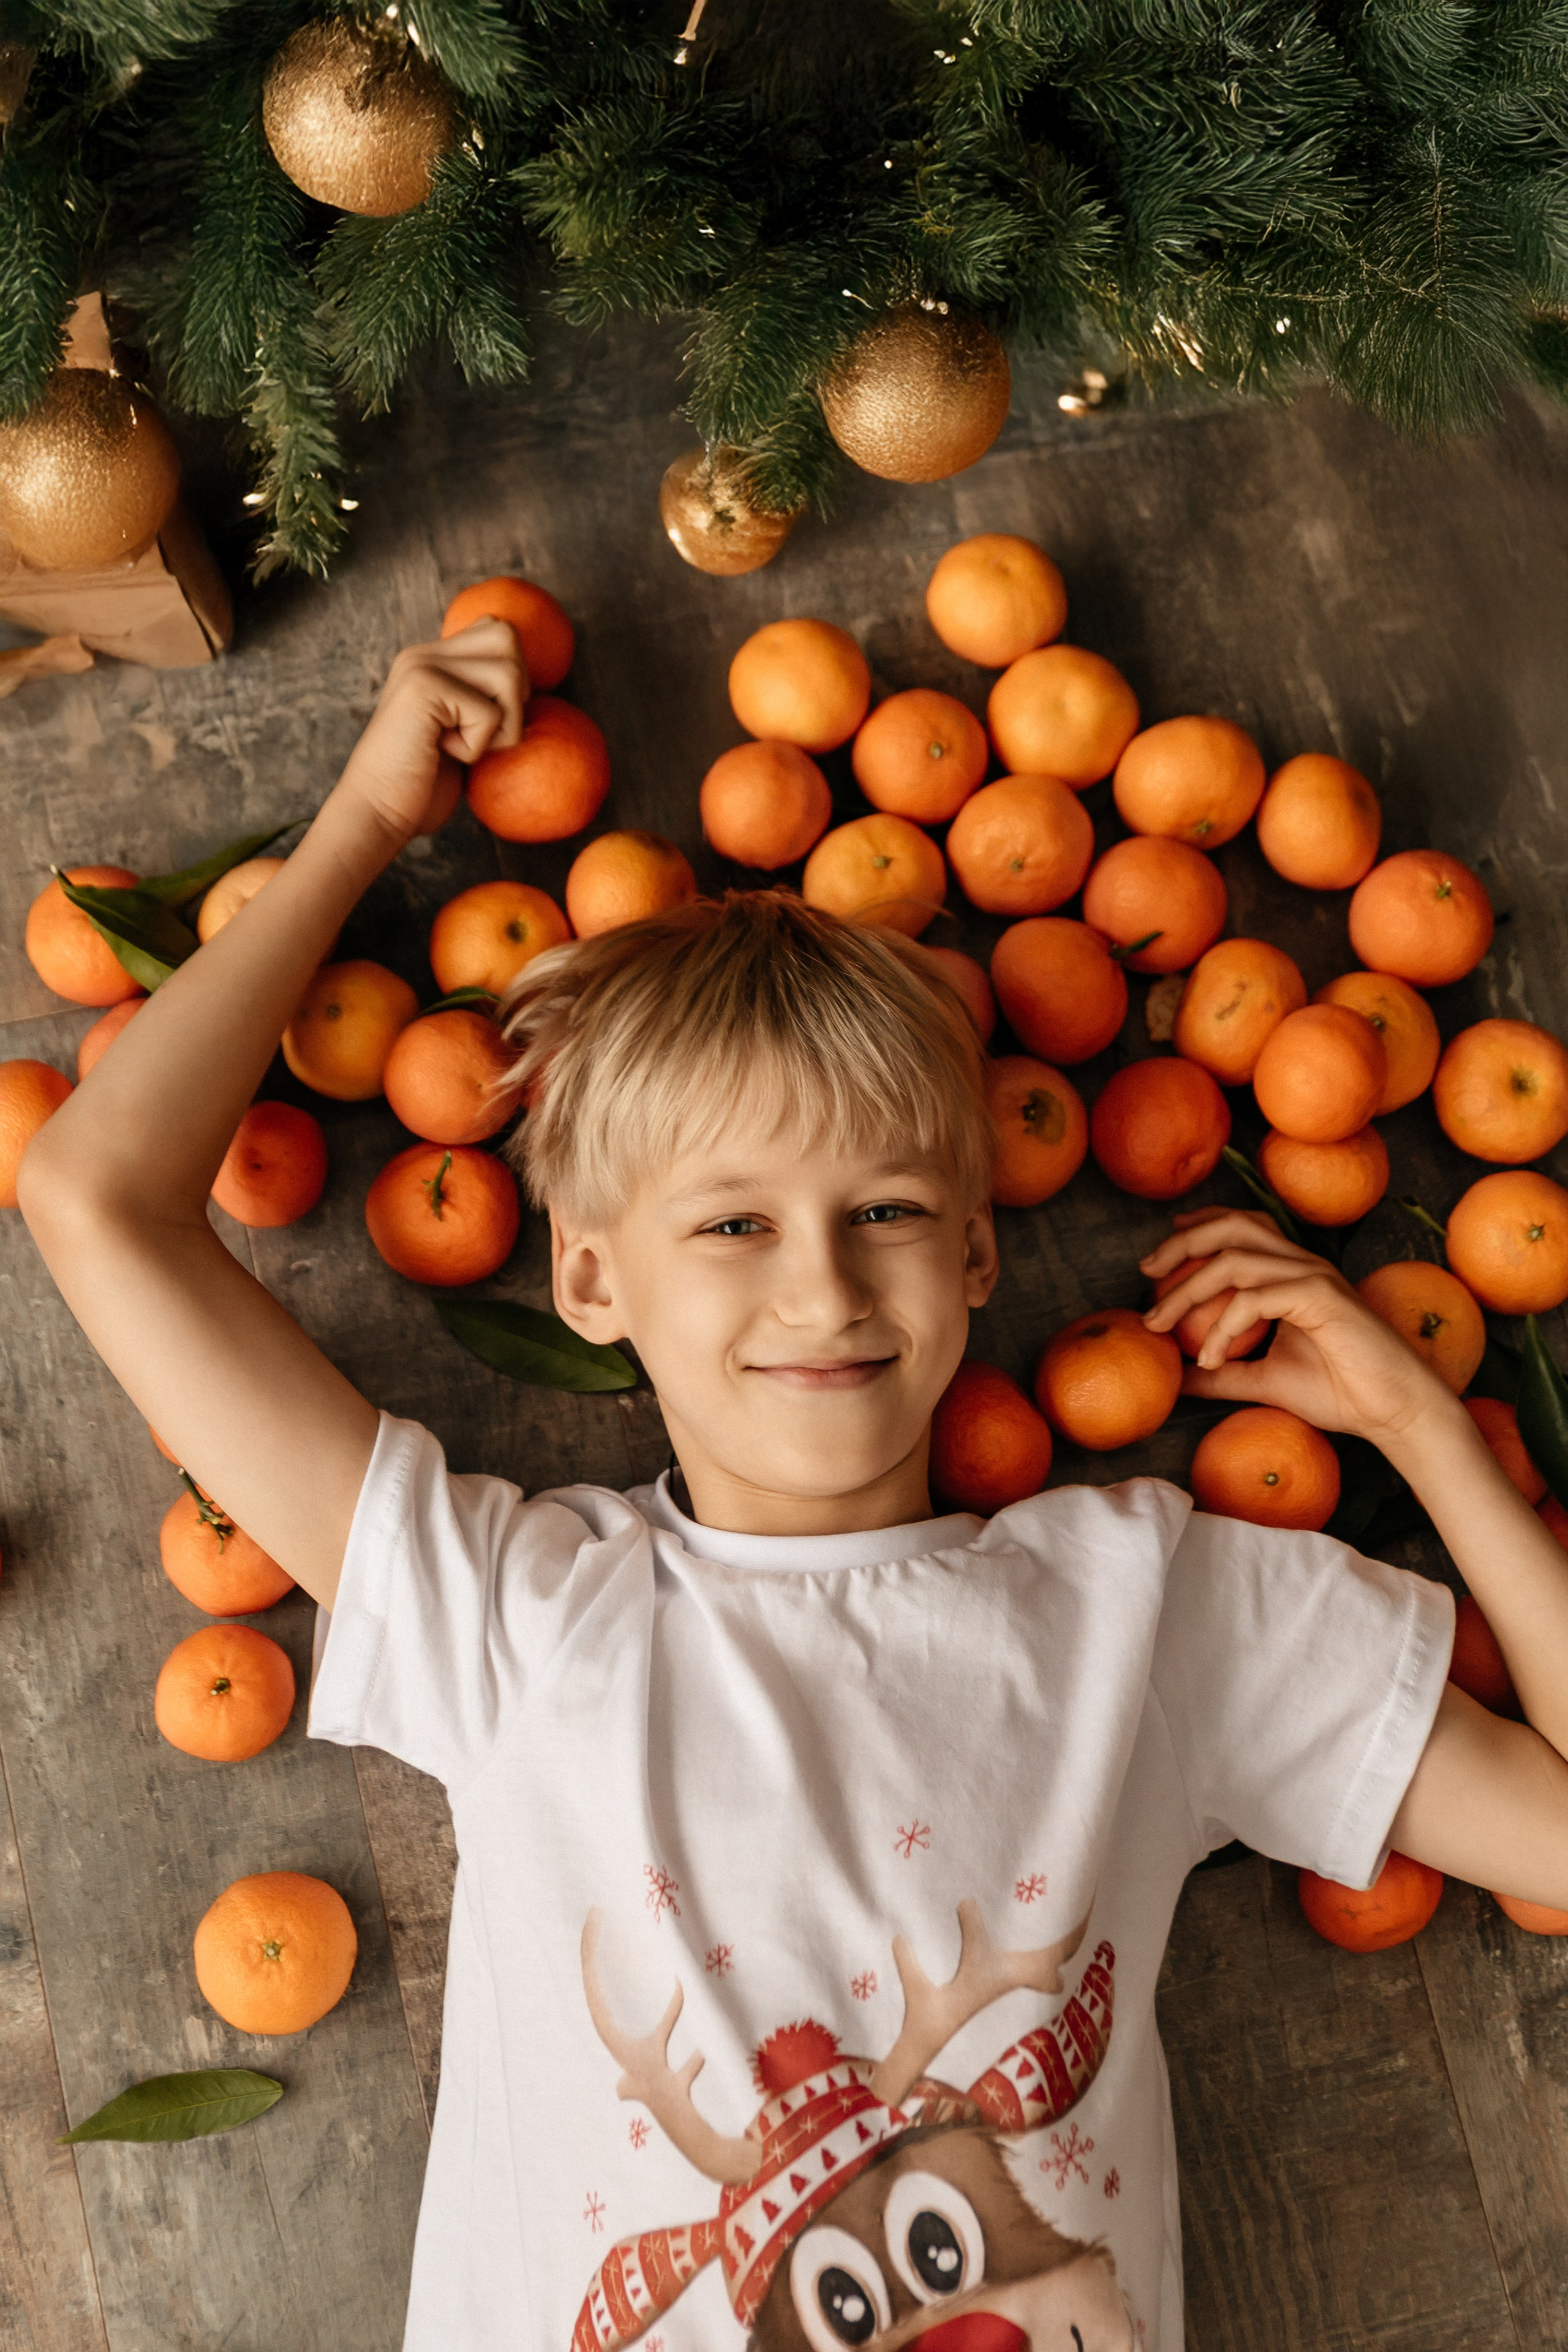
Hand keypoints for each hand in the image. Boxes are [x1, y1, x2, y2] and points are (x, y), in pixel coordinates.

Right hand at [332, 618, 526, 847]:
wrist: (376, 815)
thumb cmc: (420, 786)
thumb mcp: (458, 732)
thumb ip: (480, 696)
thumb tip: (526, 678)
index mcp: (431, 659)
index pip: (496, 630)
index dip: (512, 676)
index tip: (486, 719)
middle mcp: (423, 654)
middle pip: (507, 638)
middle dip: (514, 694)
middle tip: (480, 731)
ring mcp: (421, 667)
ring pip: (508, 673)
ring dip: (501, 725)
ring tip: (464, 746)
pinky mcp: (424, 689)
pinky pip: (491, 713)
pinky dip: (478, 747)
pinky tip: (446, 755)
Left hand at [1140, 1208, 1461, 1448]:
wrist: (1394, 1412)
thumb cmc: (1340, 1392)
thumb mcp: (1264, 1380)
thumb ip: (1222, 1374)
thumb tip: (1176, 1377)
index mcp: (1293, 1272)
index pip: (1241, 1228)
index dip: (1197, 1230)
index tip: (1157, 1258)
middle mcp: (1303, 1264)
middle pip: (1233, 1227)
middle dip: (1182, 1244)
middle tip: (1145, 1273)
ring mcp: (1314, 1277)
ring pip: (1235, 1260)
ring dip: (1189, 1290)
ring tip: (1159, 1323)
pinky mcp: (1321, 1298)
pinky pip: (1256, 1299)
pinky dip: (1222, 1327)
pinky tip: (1209, 1360)